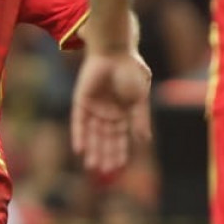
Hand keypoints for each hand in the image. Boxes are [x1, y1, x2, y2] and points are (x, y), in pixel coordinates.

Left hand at [70, 49, 153, 175]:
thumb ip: (140, 119)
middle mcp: (107, 111)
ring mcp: (94, 107)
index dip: (119, 150)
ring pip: (92, 133)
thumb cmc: (131, 71)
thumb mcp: (139, 99)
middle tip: (105, 171)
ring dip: (92, 149)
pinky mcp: (81, 101)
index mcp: (123, 111)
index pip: (120, 136)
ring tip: (92, 166)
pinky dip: (79, 135)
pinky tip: (79, 150)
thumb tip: (144, 141)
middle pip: (105, 138)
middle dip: (106, 154)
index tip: (119, 167)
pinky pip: (78, 122)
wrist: (115, 51)